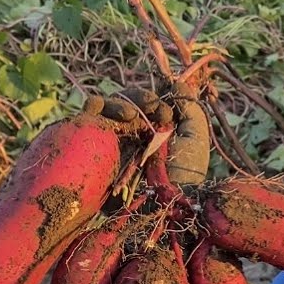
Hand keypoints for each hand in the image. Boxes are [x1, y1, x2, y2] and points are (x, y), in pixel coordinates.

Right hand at [83, 81, 210, 185]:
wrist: (166, 202)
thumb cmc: (185, 174)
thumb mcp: (195, 138)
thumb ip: (189, 109)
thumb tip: (177, 81)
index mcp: (150, 130)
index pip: (143, 103)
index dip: (152, 100)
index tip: (166, 111)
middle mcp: (128, 134)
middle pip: (123, 102)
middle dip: (137, 99)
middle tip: (151, 108)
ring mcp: (110, 139)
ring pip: (105, 106)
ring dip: (119, 103)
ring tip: (132, 115)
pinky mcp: (93, 145)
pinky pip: (88, 117)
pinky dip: (98, 108)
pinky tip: (119, 118)